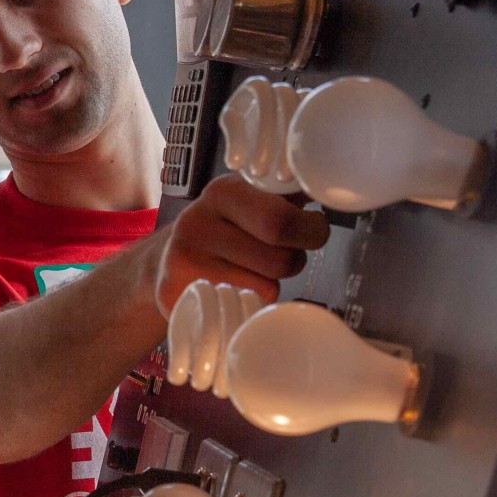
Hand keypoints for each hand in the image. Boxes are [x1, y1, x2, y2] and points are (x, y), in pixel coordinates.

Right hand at [152, 173, 327, 314]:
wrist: (165, 257)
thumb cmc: (225, 226)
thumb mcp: (251, 197)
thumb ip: (288, 192)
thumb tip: (331, 188)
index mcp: (222, 193)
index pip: (281, 220)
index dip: (310, 230)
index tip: (312, 228)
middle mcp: (196, 225)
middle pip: (279, 260)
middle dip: (294, 259)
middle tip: (288, 252)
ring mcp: (183, 264)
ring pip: (266, 288)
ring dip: (271, 282)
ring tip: (254, 270)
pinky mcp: (176, 296)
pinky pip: (242, 308)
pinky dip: (249, 302)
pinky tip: (236, 288)